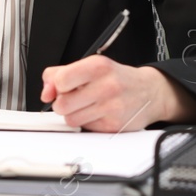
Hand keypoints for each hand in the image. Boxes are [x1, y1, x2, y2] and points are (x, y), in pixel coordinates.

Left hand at [39, 56, 195, 131]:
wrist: (149, 92)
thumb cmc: (116, 78)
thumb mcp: (90, 66)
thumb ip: (60, 74)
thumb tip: (45, 92)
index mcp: (98, 66)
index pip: (61, 80)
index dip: (57, 86)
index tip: (63, 86)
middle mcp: (106, 85)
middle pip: (62, 104)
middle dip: (63, 103)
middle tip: (75, 98)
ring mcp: (112, 107)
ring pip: (71, 120)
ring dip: (74, 115)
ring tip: (87, 105)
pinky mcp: (114, 126)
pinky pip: (85, 129)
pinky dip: (88, 123)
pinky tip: (98, 113)